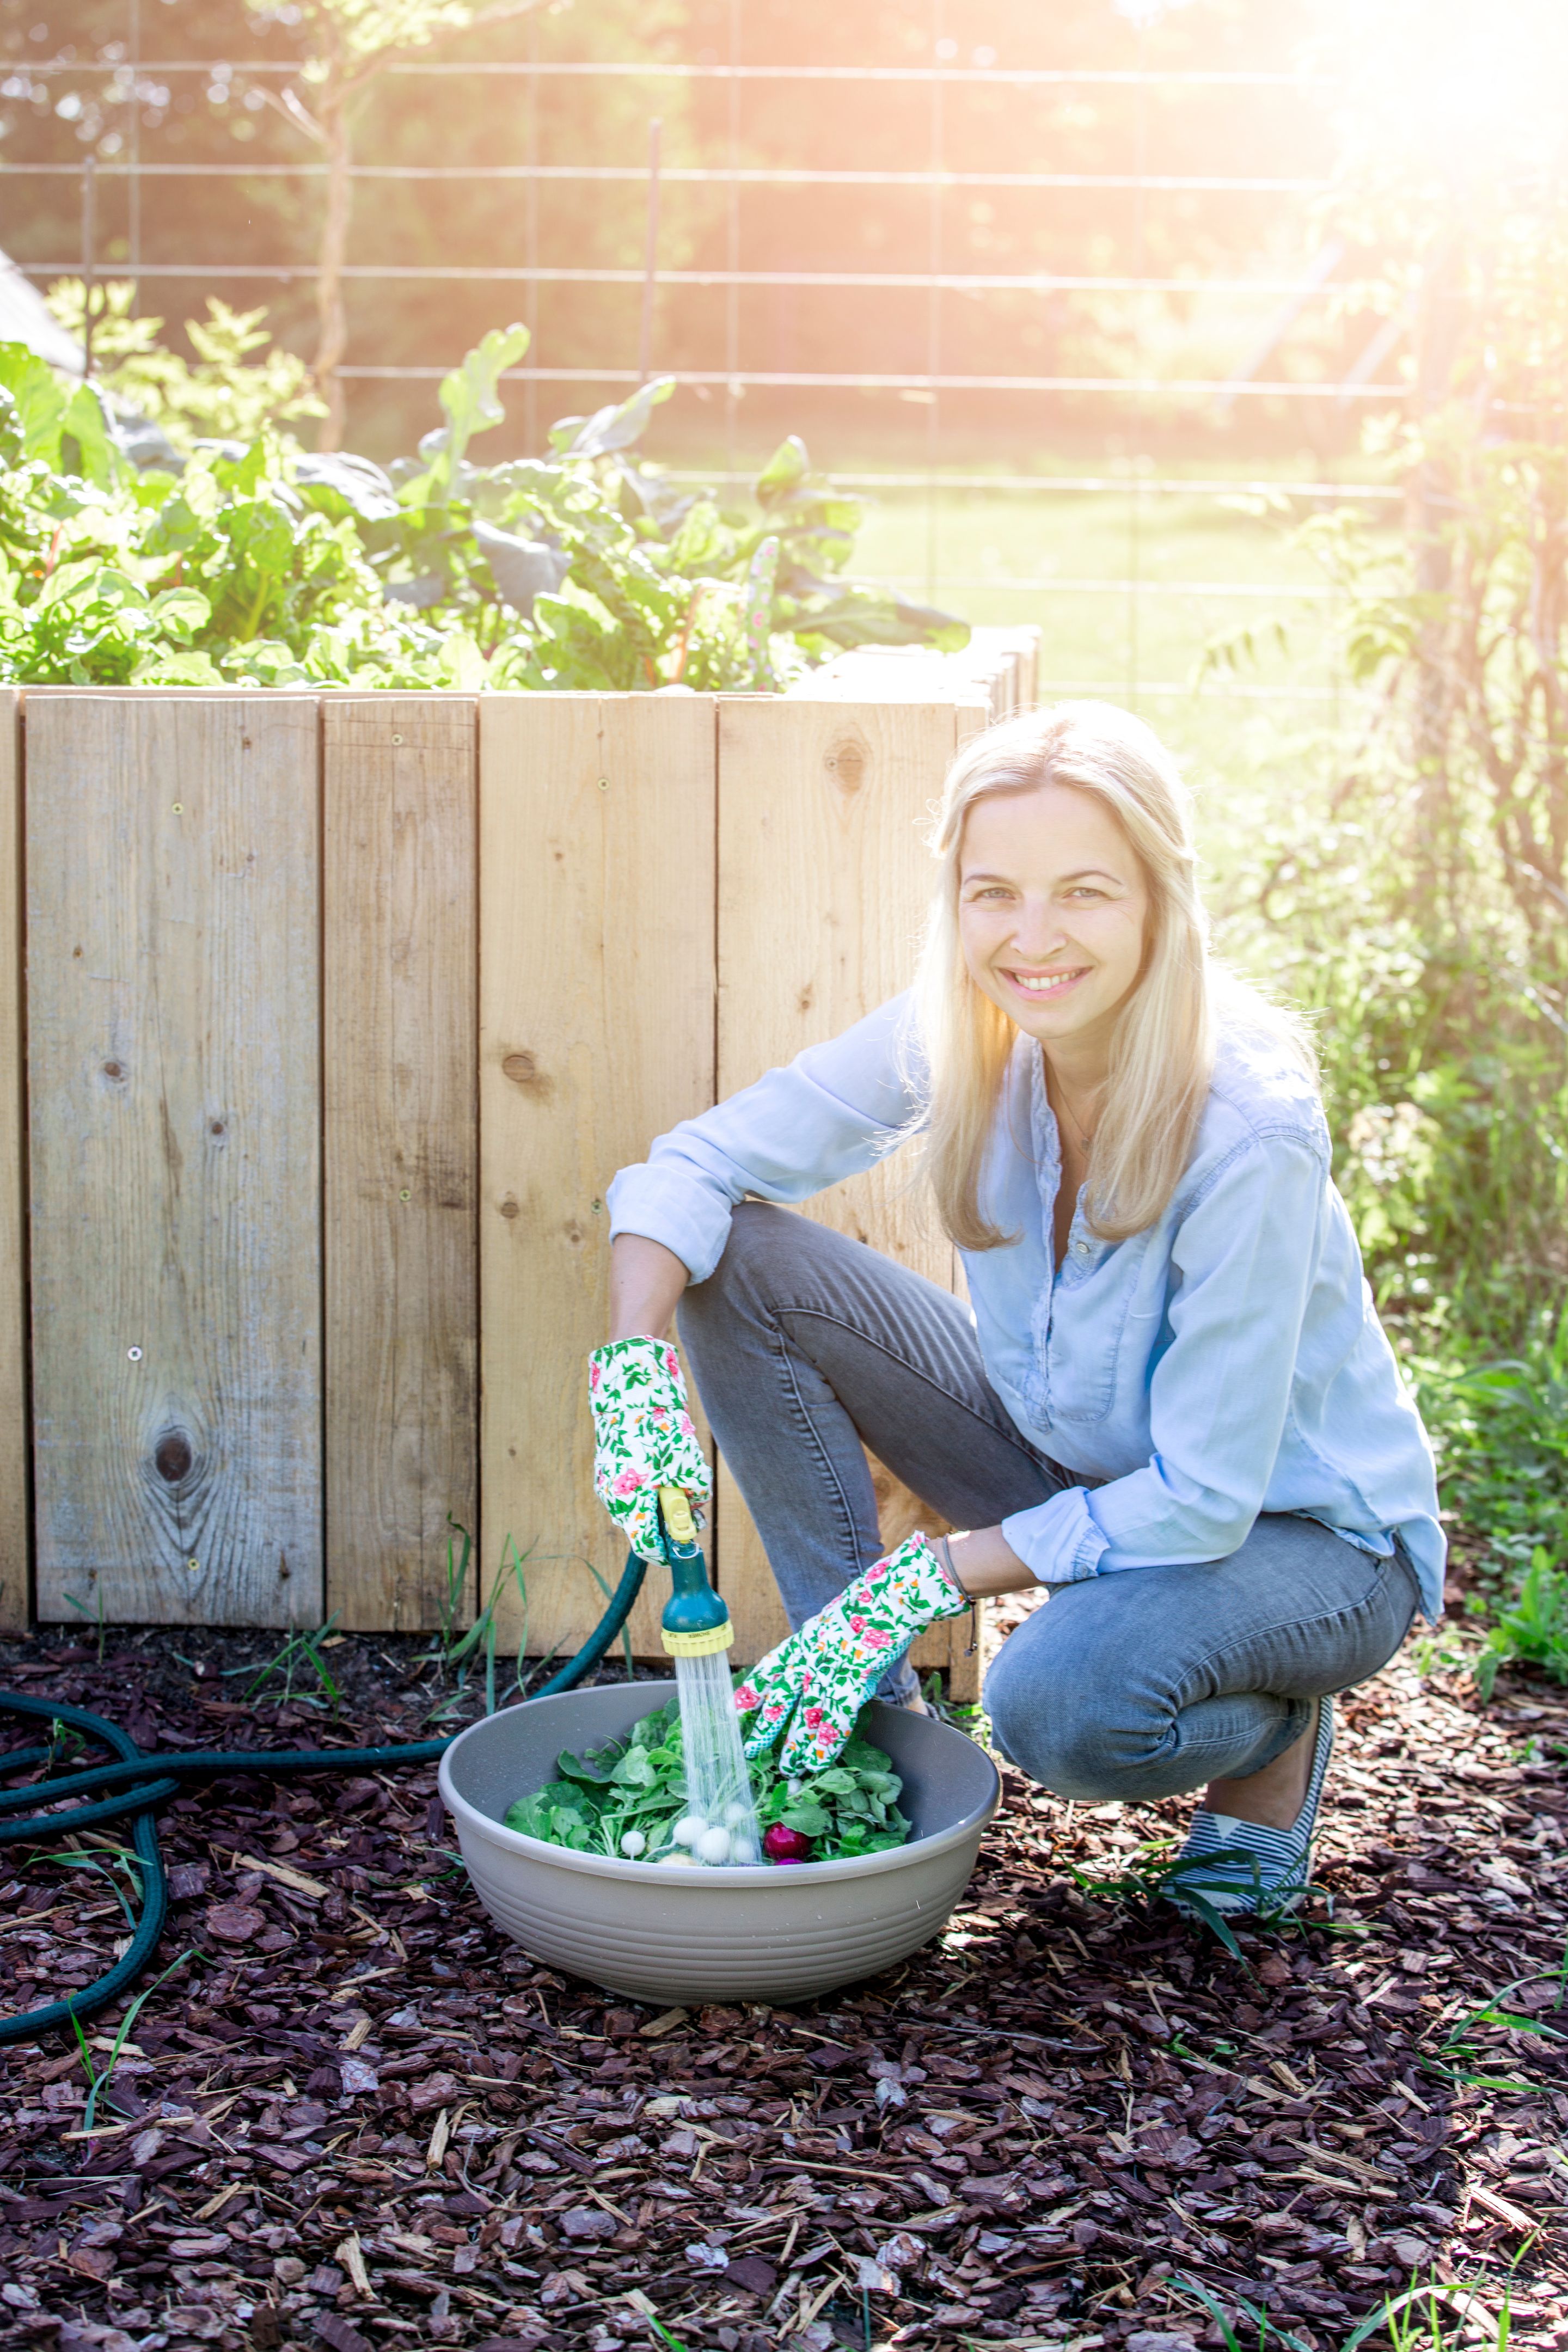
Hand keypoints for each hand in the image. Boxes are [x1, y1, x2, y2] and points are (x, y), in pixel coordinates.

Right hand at [589, 1336, 711, 1562]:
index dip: (668, 1552)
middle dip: (668, 1522)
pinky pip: (630, 1489)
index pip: (647, 1547)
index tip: (684, 1547)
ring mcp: (607, 1485)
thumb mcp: (688, 1465)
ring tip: (678, 1475)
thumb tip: (694, 1511)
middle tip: (691, 1506)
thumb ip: (694, 1495)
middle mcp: (613, 1500)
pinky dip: (648, 1486)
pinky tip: (661, 1463)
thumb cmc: (658, 1432)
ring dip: (659, 1501)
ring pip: (638, 1507)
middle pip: (643, 1528)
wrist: (629, 1395)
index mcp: (631, 1504)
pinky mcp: (607, 1470)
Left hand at [734, 1535, 968, 1774]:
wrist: (889, 1597)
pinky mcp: (852, 1683)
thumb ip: (824, 1643)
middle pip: (781, 1699)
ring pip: (806, 1716)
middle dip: (767, 1727)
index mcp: (803, 1642)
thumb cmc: (868, 1607)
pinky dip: (827, 1744)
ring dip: (797, 1745)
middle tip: (751, 1750)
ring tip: (788, 1768)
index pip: (770, 1669)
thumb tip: (821, 1656)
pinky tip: (819, 1762)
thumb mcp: (834, 1622)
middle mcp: (809, 1659)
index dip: (752, 1691)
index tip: (733, 1709)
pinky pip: (836, 1721)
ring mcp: (828, 1672)